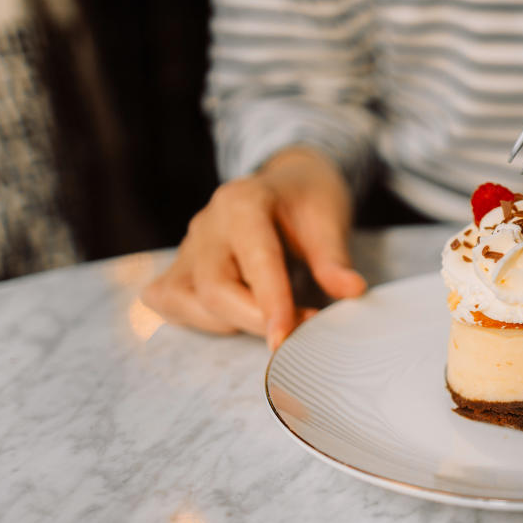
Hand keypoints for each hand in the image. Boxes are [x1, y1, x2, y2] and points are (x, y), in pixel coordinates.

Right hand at [143, 147, 366, 348]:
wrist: (288, 183)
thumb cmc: (308, 201)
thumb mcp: (329, 219)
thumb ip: (334, 258)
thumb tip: (352, 291)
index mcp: (242, 202)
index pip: (255, 260)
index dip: (272, 303)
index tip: (287, 339)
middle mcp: (207, 224)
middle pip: (213, 288)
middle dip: (254, 319)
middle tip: (298, 330)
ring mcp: (188, 246)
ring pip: (187, 300)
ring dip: (230, 322)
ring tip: (271, 314)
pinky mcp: (179, 267)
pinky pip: (170, 301)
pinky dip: (198, 319)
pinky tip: (232, 316)